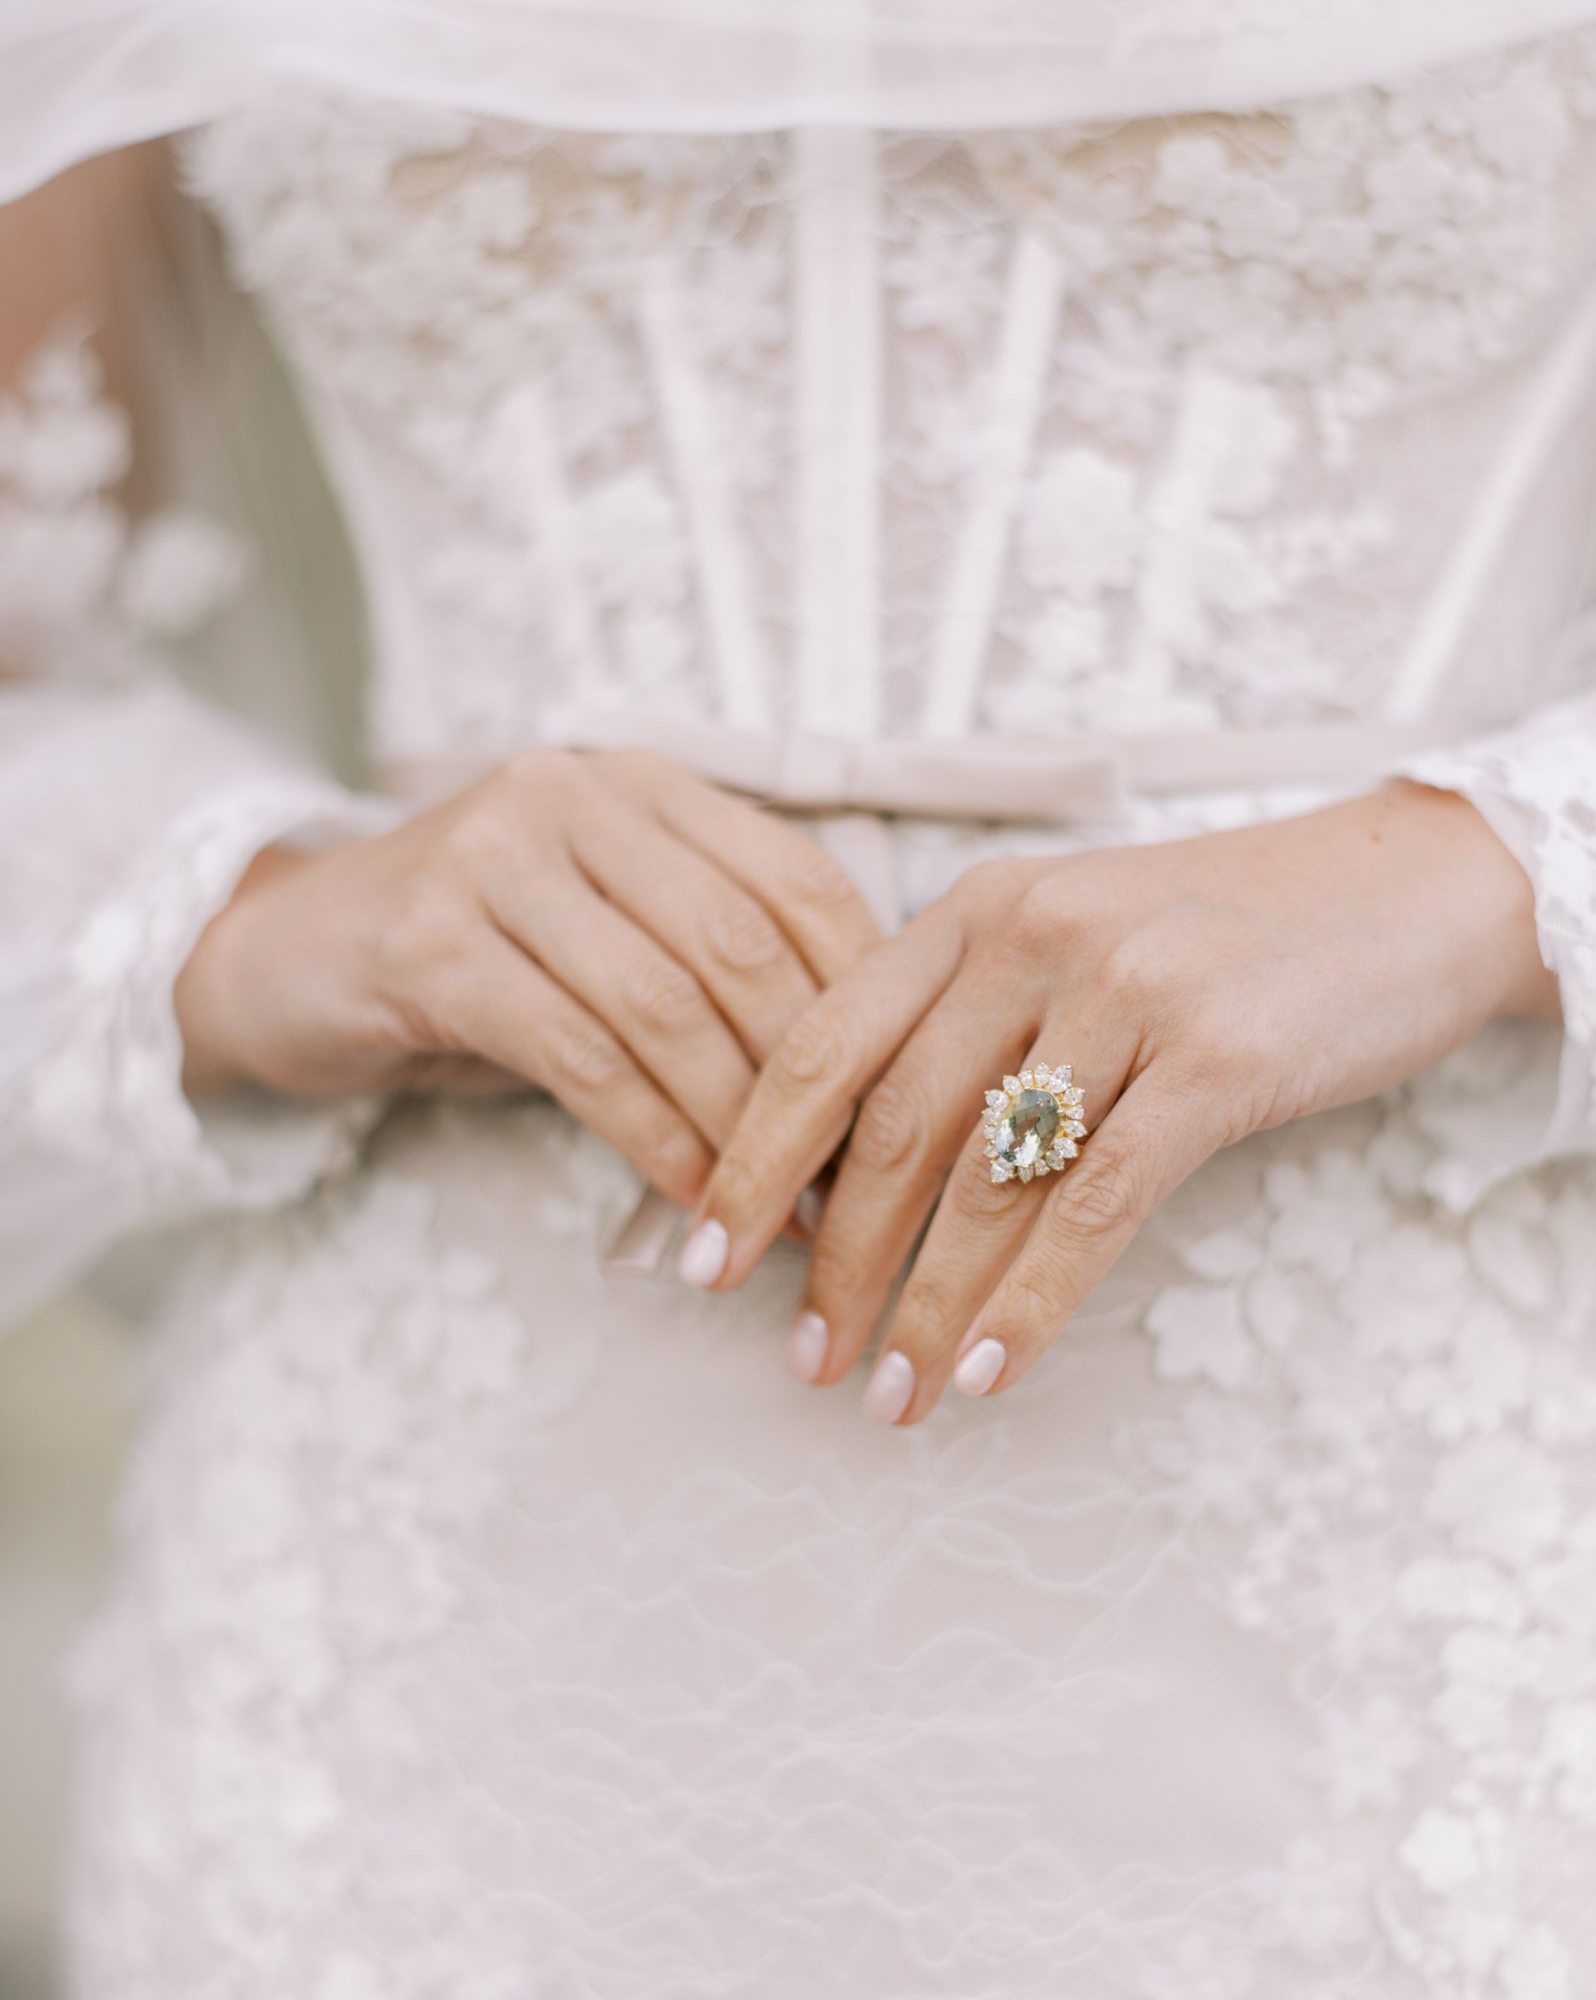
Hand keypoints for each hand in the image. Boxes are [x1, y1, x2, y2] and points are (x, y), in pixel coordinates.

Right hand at [173, 748, 882, 1206]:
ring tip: (786, 1212)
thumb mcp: (605, 933)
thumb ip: (712, 968)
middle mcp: (575, 797)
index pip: (799, 880)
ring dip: (740, 1129)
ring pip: (665, 1008)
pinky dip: (654, 1139)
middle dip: (812, 1080)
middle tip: (856, 1180)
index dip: (867, 997)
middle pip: (743, 947)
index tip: (906, 1097)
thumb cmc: (479, 960)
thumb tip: (865, 1086)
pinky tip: (694, 1200)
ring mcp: (494, 860)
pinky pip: (581, 1055)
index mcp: (645, 786)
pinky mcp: (430, 944)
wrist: (284, 956)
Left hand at [681, 782, 1558, 1420]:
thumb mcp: (1079, 938)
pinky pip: (1097, 1206)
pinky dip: (1032, 1301)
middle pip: (893, 1127)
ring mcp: (1127, 992)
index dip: (753, 1160)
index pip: (824, 1044)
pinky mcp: (1219, 1058)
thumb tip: (866, 1175)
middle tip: (805, 1362)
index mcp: (978, 909)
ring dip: (926, 1306)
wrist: (1418, 886)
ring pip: (987, 1180)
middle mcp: (1034, 936)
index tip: (703, 1260)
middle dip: (835, 1263)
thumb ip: (977, 1021)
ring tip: (892, 1396)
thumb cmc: (1235, 936)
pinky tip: (992, 1370)